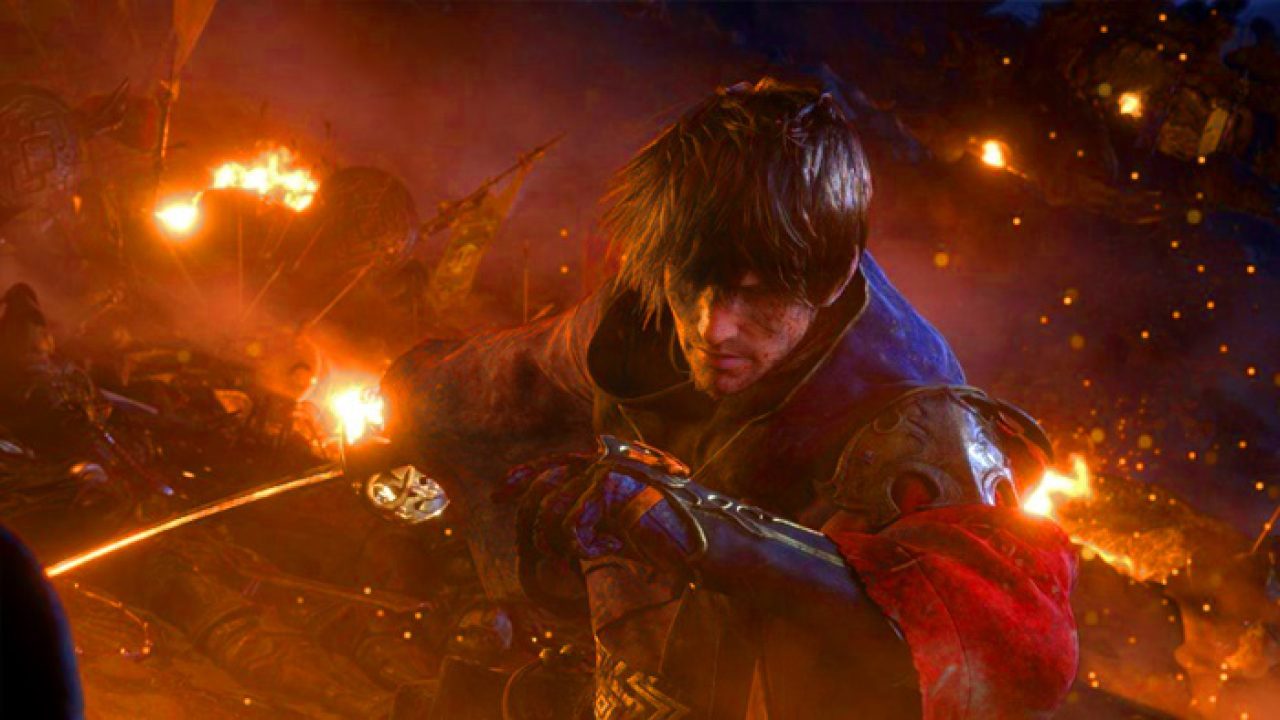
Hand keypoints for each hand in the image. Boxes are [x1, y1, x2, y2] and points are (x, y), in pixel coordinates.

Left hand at [506, 455, 694, 563]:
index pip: (552, 464)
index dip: (521, 476)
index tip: (498, 493)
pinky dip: (585, 546)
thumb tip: (546, 533)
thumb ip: (589, 520)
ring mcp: (612, 470)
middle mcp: (607, 462)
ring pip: (552, 510)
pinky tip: (611, 548)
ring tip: (588, 554)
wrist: (715, 545)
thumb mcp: (622, 528)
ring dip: (560, 544)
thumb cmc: (671, 542)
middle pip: (542, 486)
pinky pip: (573, 523)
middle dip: (532, 524)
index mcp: (607, 466)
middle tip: (547, 554)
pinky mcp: (617, 487)